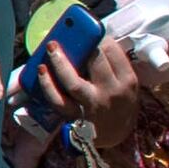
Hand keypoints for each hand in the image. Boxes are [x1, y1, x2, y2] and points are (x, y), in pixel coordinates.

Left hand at [28, 32, 150, 137]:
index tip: (89, 31)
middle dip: (80, 43)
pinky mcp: (76, 116)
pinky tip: (41, 70)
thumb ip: (113, 65)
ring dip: (60, 62)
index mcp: (128, 80)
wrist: (116, 136)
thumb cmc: (119, 104)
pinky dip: (47, 85)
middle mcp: (112, 92)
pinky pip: (58, 100)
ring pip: (74, 81)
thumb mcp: (126, 84)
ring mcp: (93, 105)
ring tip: (51, 46)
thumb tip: (91, 39)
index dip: (98, 37)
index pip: (113, 51)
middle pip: (94, 62)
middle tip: (68, 33)